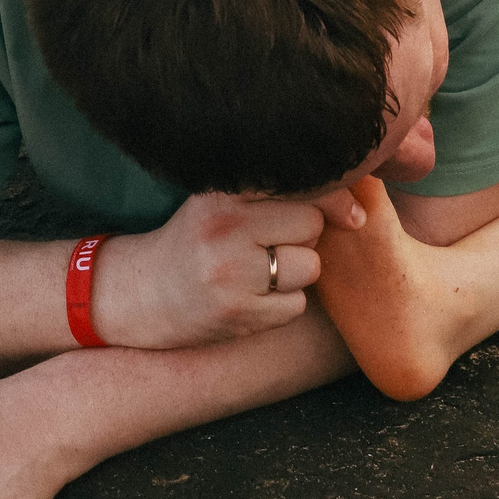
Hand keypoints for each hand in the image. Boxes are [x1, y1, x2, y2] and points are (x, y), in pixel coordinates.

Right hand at [98, 190, 336, 347]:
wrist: (140, 294)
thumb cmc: (199, 241)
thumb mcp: (227, 202)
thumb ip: (281, 190)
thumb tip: (358, 201)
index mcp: (224, 193)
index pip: (304, 185)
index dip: (334, 198)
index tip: (351, 213)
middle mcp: (224, 228)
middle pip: (313, 225)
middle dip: (305, 237)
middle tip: (269, 246)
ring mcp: (227, 272)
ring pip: (310, 267)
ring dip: (296, 274)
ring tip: (257, 273)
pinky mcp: (234, 313)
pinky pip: (295, 306)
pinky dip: (282, 306)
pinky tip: (249, 299)